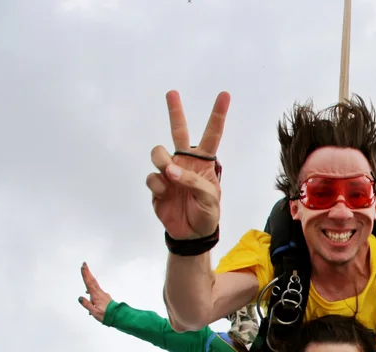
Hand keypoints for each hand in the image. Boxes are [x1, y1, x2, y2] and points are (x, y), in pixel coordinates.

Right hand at [78, 262, 111, 322]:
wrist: (118, 317)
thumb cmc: (106, 316)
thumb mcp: (95, 312)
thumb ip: (87, 305)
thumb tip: (80, 297)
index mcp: (96, 296)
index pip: (89, 284)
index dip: (85, 275)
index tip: (83, 267)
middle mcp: (100, 293)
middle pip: (92, 281)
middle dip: (88, 272)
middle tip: (84, 264)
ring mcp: (103, 294)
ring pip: (95, 284)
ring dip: (90, 278)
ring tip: (86, 272)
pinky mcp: (105, 297)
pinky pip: (96, 291)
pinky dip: (92, 288)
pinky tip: (89, 292)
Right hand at [147, 90, 230, 240]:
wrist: (191, 234)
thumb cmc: (207, 214)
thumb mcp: (210, 198)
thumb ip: (193, 181)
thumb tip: (171, 171)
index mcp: (204, 162)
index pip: (212, 134)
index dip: (218, 115)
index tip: (224, 95)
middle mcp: (185, 162)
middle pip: (179, 131)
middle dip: (175, 111)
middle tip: (172, 93)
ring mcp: (169, 172)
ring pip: (158, 152)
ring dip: (161, 160)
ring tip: (169, 174)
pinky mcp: (156, 185)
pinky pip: (151, 177)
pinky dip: (157, 184)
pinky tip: (164, 194)